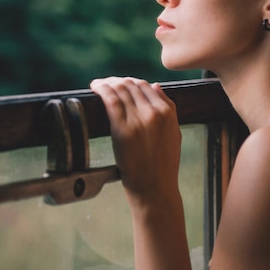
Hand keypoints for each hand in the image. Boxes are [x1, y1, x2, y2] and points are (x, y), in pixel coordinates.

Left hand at [90, 77, 181, 202]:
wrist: (155, 188)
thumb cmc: (163, 166)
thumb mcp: (174, 134)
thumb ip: (169, 108)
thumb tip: (155, 85)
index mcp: (167, 112)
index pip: (146, 86)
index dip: (131, 82)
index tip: (120, 84)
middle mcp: (154, 112)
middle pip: (132, 85)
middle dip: (117, 81)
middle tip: (106, 83)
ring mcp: (138, 119)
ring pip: (120, 89)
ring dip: (107, 83)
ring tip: (99, 85)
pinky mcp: (122, 128)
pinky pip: (110, 100)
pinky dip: (101, 89)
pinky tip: (95, 88)